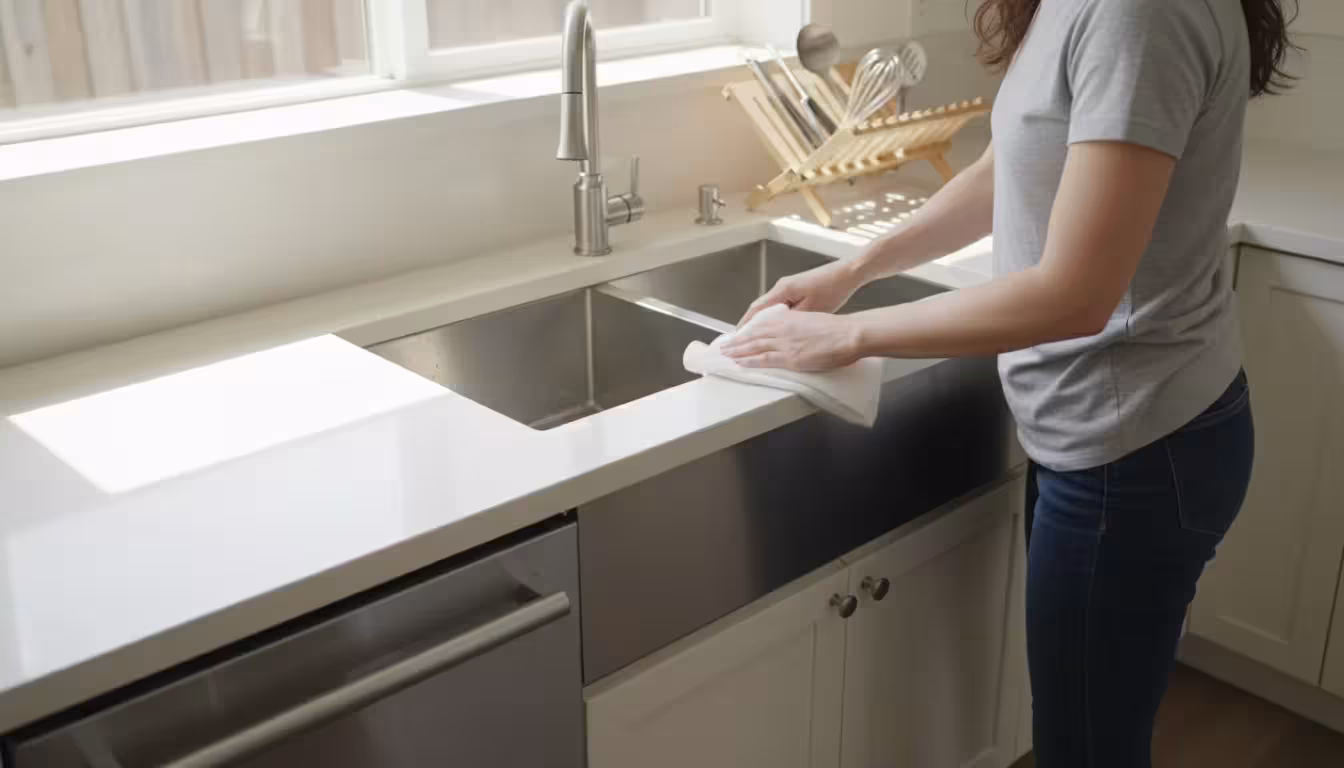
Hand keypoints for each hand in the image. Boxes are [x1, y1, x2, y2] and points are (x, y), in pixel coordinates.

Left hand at [721, 309, 863, 371]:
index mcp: (790, 319)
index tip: (739, 334)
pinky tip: (739, 362)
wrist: (849, 333)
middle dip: (737, 341)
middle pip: (754, 334)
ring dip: (737, 350)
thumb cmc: (838, 329)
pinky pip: (763, 359)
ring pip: (754, 346)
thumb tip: (795, 334)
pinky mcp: (790, 357)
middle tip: (724, 345)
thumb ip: (799, 326)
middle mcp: (783, 328)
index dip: (748, 330)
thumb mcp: (813, 320)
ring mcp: (785, 343)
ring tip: (725, 354)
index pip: (762, 324)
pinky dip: (748, 360)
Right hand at [738, 260, 865, 327]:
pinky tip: (774, 326)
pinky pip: (778, 304)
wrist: (848, 273)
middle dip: (749, 324)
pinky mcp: (796, 288)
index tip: (737, 337)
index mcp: (783, 290)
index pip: (756, 310)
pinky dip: (772, 316)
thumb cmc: (833, 288)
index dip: (745, 325)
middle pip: (758, 308)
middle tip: (741, 339)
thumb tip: (778, 331)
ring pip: (768, 307)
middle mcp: (782, 286)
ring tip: (754, 336)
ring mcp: (788, 286)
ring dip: (760, 321)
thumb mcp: (812, 309)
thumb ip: (793, 321)